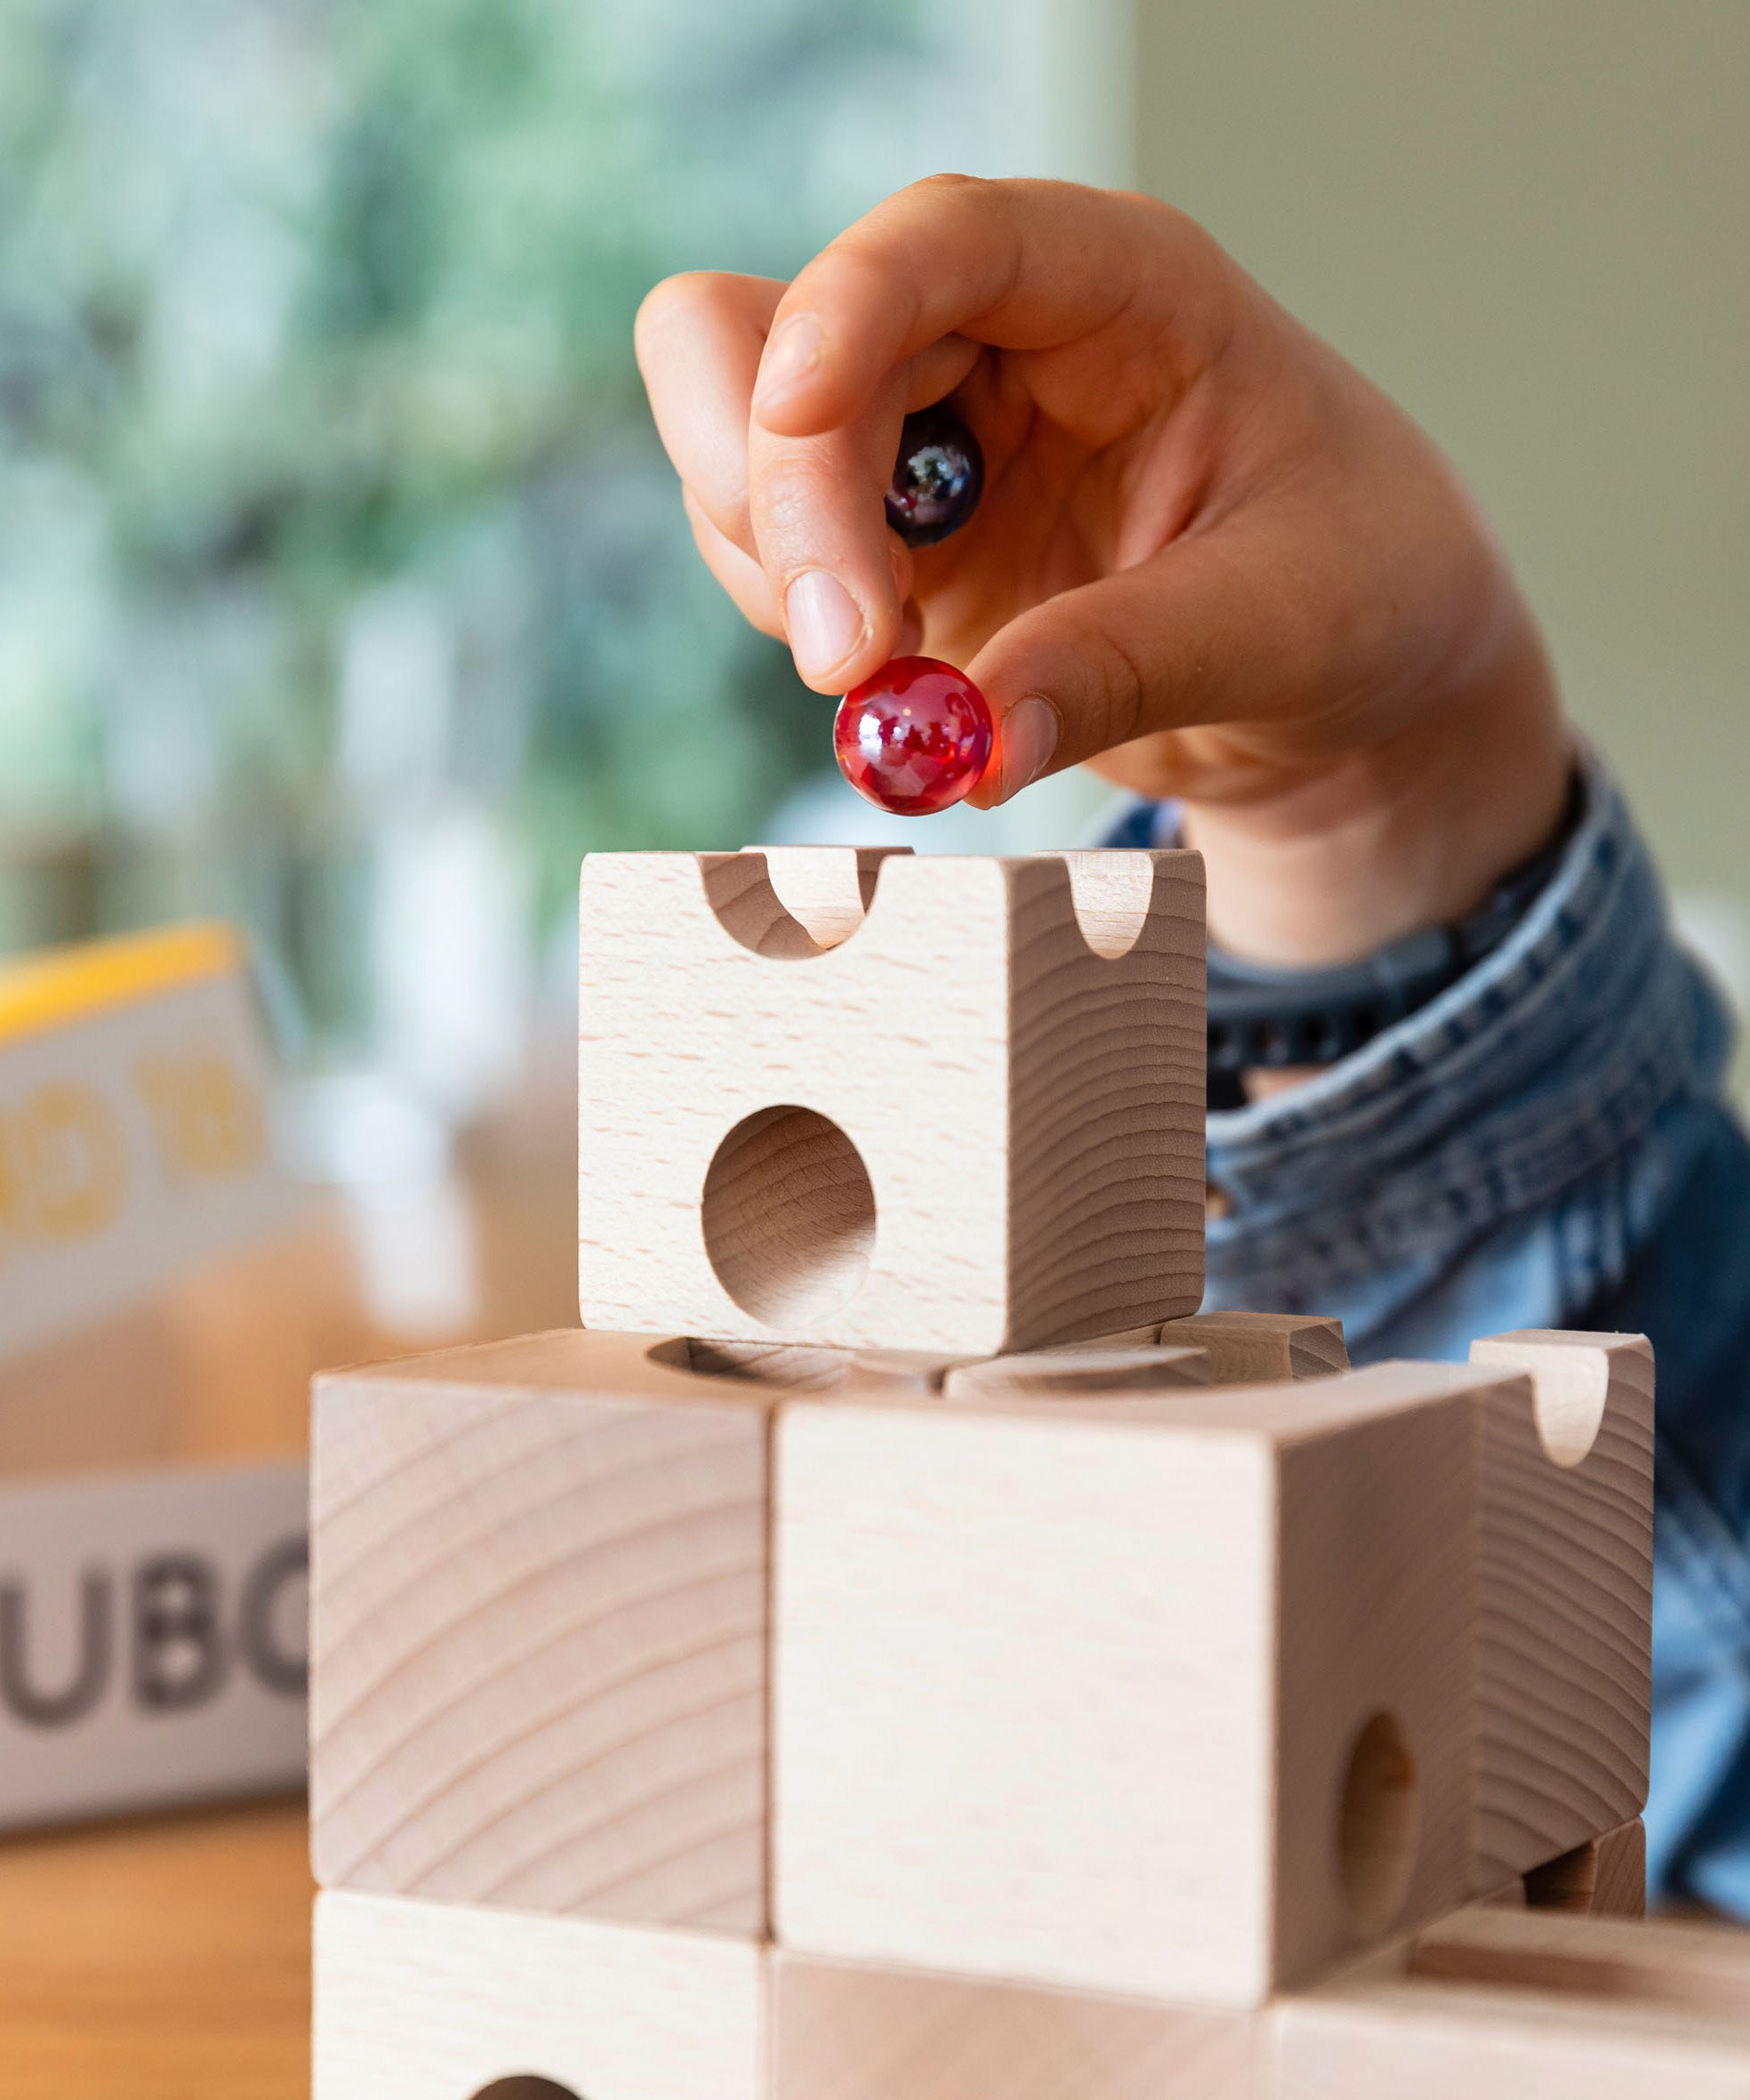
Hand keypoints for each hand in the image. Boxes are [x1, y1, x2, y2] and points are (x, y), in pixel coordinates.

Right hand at [635, 177, 1568, 962]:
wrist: (1350, 681)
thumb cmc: (1360, 592)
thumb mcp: (1280, 623)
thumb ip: (1124, 668)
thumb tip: (968, 746)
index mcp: (1118, 289)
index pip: (944, 240)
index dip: (846, 311)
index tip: (798, 423)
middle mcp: (995, 340)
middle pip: (771, 339)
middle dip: (779, 494)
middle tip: (849, 657)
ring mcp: (927, 443)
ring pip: (740, 447)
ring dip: (782, 574)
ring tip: (905, 679)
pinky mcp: (893, 546)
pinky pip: (771, 559)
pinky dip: (804, 631)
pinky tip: (909, 689)